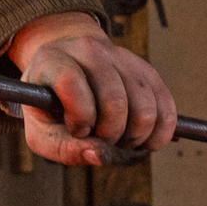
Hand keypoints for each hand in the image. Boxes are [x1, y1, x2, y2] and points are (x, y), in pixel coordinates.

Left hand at [6, 11, 177, 165]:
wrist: (68, 67)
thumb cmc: (51, 105)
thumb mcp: (41, 130)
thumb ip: (63, 147)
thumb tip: (99, 154)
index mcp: (53, 61)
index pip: (70, 83)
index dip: (79, 116)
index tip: (78, 130)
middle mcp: (89, 51)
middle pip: (114, 100)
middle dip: (110, 134)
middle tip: (101, 139)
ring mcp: (122, 57)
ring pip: (145, 107)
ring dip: (135, 136)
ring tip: (119, 139)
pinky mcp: (146, 70)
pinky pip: (165, 106)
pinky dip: (160, 132)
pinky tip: (145, 141)